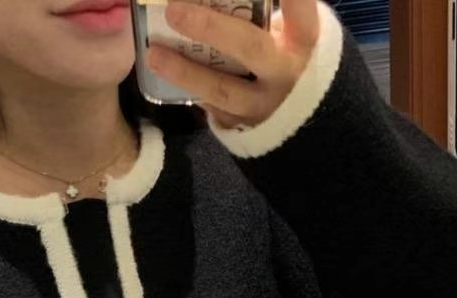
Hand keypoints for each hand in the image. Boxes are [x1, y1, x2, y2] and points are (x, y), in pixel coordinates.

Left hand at [148, 0, 319, 127]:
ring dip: (185, 72)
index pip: (299, 8)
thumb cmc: (287, 55)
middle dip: (210, 27)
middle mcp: (286, 73)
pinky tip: (163, 73)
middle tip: (173, 9)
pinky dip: (188, 90)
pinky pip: (213, 108)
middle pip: (250, 48)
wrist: (300, 116)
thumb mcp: (287, 31)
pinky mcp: (246, 126)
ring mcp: (265, 105)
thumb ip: (258, 10)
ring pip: (223, 90)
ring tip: (153, 54)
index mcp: (303, 40)